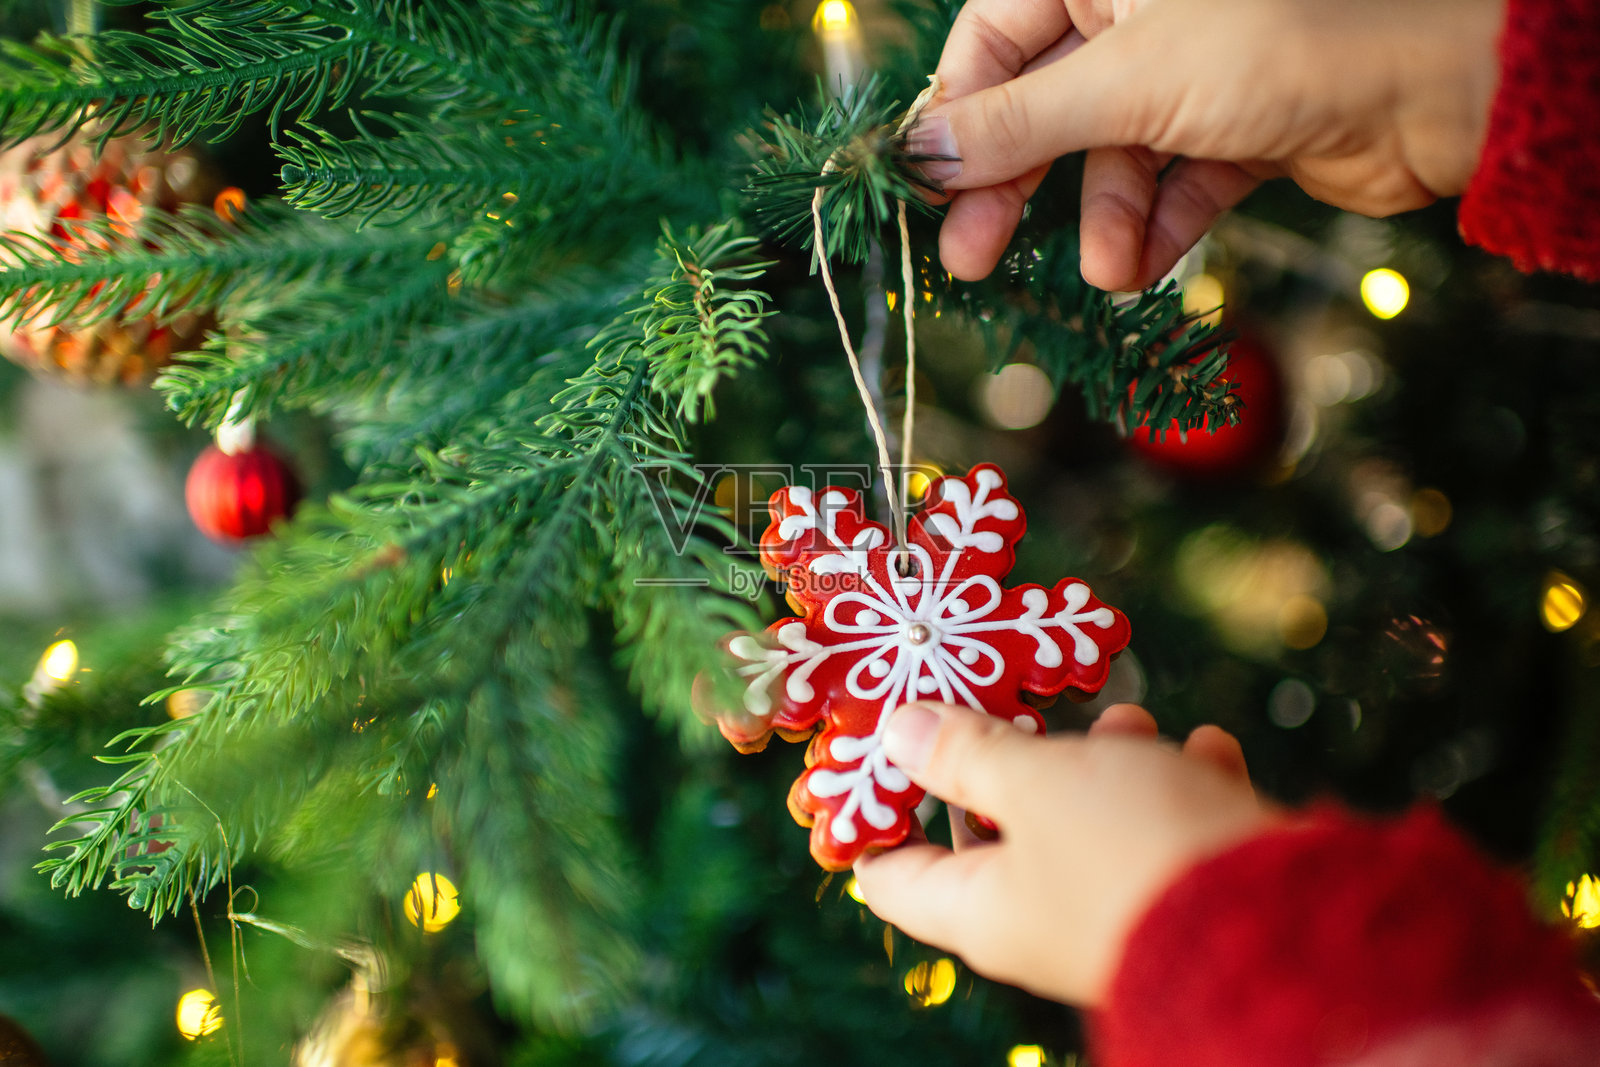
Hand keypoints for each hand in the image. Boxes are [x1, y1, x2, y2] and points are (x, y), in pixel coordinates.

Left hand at [851, 702, 1273, 1006]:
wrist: (1285, 924)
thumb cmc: (1130, 851)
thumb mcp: (1033, 782)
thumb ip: (965, 754)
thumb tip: (895, 733)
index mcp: (982, 911)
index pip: (891, 876)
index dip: (878, 812)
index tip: (883, 746)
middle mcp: (1040, 922)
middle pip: (997, 834)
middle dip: (1014, 760)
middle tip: (1024, 707)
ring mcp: (1114, 911)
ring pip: (1089, 822)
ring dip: (1109, 762)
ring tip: (1133, 721)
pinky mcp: (1184, 895)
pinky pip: (1167, 831)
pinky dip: (1183, 784)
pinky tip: (1207, 749)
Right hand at [909, 0, 1504, 286]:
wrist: (1440, 89)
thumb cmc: (1285, 45)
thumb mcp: (1128, 83)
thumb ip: (1019, 124)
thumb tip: (921, 154)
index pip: (994, 36)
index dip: (959, 115)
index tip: (926, 188)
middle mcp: (1146, 11)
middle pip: (1045, 102)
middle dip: (1016, 186)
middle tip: (971, 260)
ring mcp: (1196, 69)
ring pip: (1111, 152)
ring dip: (1103, 218)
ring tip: (1109, 271)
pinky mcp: (1239, 125)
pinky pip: (1173, 180)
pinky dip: (1159, 226)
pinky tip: (1149, 267)